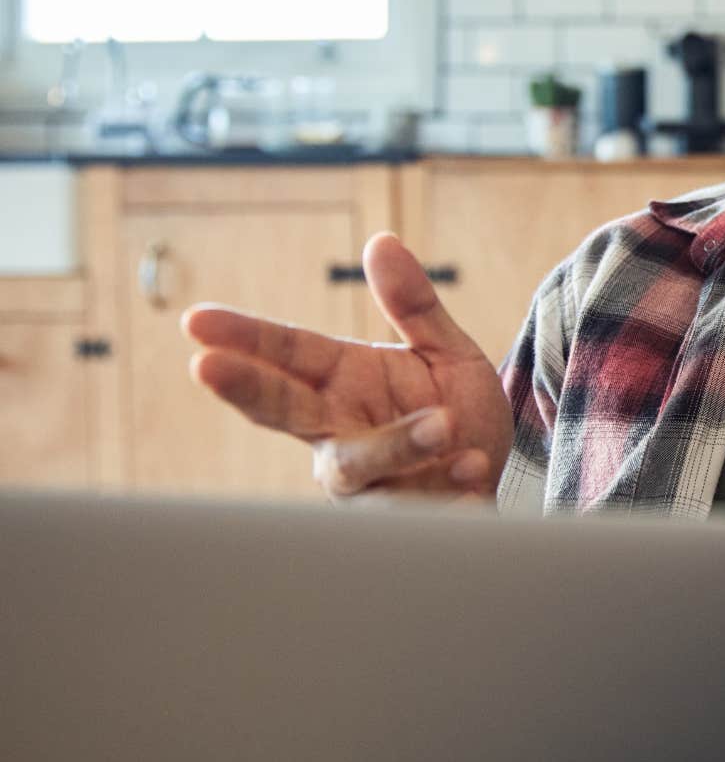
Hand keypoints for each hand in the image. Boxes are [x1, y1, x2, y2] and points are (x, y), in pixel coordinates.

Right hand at [180, 232, 513, 501]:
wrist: (493, 483)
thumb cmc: (458, 413)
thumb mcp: (445, 352)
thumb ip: (415, 304)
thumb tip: (382, 241)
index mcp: (341, 380)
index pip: (284, 352)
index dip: (240, 337)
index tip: (195, 320)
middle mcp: (337, 431)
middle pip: (281, 411)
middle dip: (244, 388)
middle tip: (207, 367)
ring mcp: (362, 481)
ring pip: (354, 466)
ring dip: (397, 444)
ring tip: (444, 426)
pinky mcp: (395, 520)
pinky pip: (407, 511)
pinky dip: (446, 493)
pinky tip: (473, 478)